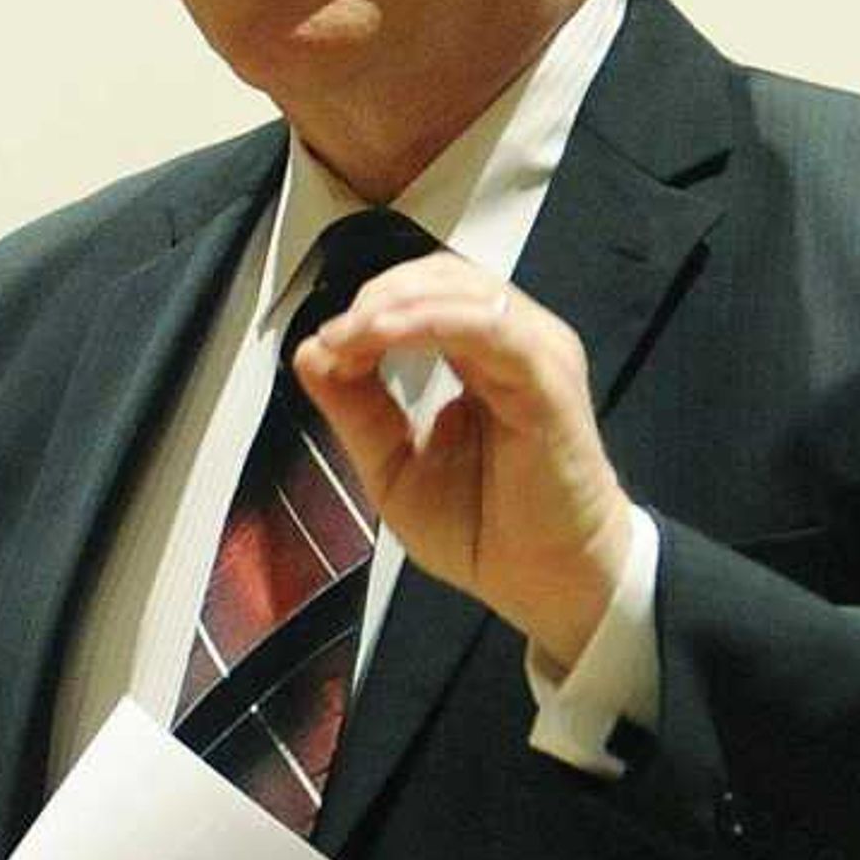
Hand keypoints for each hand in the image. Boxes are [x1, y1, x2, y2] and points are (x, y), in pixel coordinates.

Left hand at [295, 258, 632, 667]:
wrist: (545, 583)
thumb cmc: (484, 530)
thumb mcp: (394, 465)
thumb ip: (356, 408)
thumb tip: (310, 351)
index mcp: (482, 356)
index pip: (425, 294)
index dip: (370, 307)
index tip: (325, 346)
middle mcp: (514, 344)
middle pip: (442, 276)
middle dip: (377, 296)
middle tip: (335, 337)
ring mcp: (536, 356)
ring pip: (464, 291)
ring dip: (395, 305)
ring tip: (349, 336)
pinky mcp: (549, 381)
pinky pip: (491, 329)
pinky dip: (431, 323)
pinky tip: (385, 336)